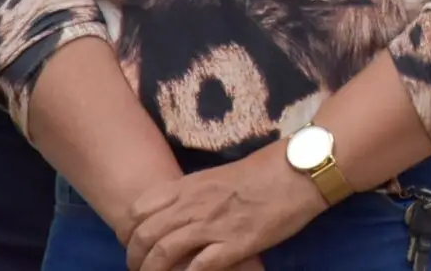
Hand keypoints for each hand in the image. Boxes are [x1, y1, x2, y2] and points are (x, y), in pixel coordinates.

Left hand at [123, 149, 324, 270]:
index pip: (139, 210)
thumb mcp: (221, 174)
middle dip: (135, 258)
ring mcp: (213, 225)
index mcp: (191, 185)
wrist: (302, 170)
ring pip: (163, 254)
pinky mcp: (235, 244)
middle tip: (140, 268)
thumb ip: (195, 192)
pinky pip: (198, 267)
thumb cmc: (267, 168)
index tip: (133, 242)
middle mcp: (195, 205)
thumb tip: (178, 210)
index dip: (128, 231)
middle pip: (145, 236)